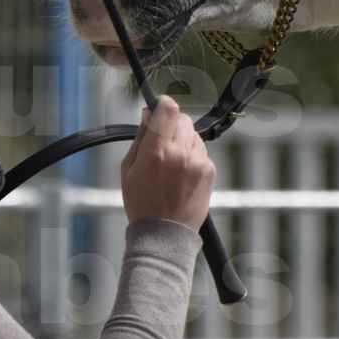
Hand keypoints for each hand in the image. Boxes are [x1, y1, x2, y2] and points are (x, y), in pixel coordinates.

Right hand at [120, 96, 215, 229]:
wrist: (164, 233)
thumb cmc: (142, 203)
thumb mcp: (129, 169)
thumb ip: (140, 138)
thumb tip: (148, 114)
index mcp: (156, 152)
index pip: (168, 109)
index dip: (164, 104)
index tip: (160, 108)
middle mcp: (180, 153)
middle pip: (182, 118)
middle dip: (172, 124)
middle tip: (163, 139)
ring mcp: (198, 161)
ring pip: (194, 134)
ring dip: (183, 139)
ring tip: (172, 162)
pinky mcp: (209, 170)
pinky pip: (201, 151)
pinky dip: (193, 155)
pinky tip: (182, 172)